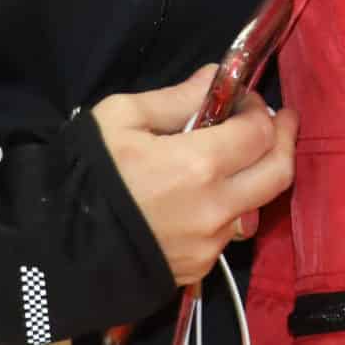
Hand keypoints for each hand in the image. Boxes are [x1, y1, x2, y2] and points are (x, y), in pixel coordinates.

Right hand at [91, 68, 296, 288]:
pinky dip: (229, 207)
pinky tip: (207, 194)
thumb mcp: (121, 118)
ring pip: (256, 205)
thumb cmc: (88, 175)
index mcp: (200, 165)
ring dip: (256, 177)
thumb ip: (175, 98)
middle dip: (284, 140)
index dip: (260, 111)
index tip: (247, 100)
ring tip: (239, 157)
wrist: (60, 249)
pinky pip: (229, 232)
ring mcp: (212, 243)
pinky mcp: (201, 267)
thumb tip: (213, 78)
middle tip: (280, 121)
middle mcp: (217, 208)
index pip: (259, 133)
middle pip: (279, 173)